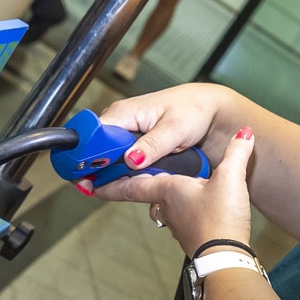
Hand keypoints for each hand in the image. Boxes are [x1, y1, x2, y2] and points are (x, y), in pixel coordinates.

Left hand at [94, 127, 254, 254]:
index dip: (109, 183)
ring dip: (162, 199)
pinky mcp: (191, 237)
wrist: (226, 259)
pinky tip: (197, 208)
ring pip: (161, 209)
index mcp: (168, 191)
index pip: (130, 185)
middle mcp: (167, 209)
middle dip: (135, 186)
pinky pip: (180, 221)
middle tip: (124, 178)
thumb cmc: (219, 220)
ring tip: (169, 189)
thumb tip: (244, 134)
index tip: (91, 183)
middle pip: (144, 195)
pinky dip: (183, 212)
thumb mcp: (230, 178)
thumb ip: (237, 153)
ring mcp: (178, 226)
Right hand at [97, 83, 238, 175]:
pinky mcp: (138, 153)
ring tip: (130, 186)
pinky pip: (125, 170)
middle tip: (106, 189)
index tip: (89, 178)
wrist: (212, 115)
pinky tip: (137, 185)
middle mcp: (121, 126)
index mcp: (123, 114)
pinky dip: (129, 179)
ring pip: (111, 166)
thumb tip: (130, 159)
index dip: (87, 158)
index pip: (92, 137)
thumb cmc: (195, 110)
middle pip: (97, 155)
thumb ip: (152, 145)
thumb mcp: (175, 128)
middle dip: (101, 173)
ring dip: (117, 179)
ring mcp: (129, 141)